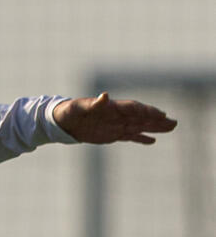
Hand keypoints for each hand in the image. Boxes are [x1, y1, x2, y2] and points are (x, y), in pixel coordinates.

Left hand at [53, 93, 176, 143]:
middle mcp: (116, 115)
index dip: (147, 111)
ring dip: (154, 128)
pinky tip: (153, 141)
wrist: (62, 121)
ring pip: (139, 126)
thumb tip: (104, 96)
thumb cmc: (69, 111)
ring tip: (171, 128)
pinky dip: (141, 138)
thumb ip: (93, 103)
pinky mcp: (112, 134)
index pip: (133, 108)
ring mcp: (116, 125)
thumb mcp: (78, 107)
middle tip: (174, 123)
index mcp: (111, 107)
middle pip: (141, 117)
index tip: (161, 114)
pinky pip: (129, 136)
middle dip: (157, 120)